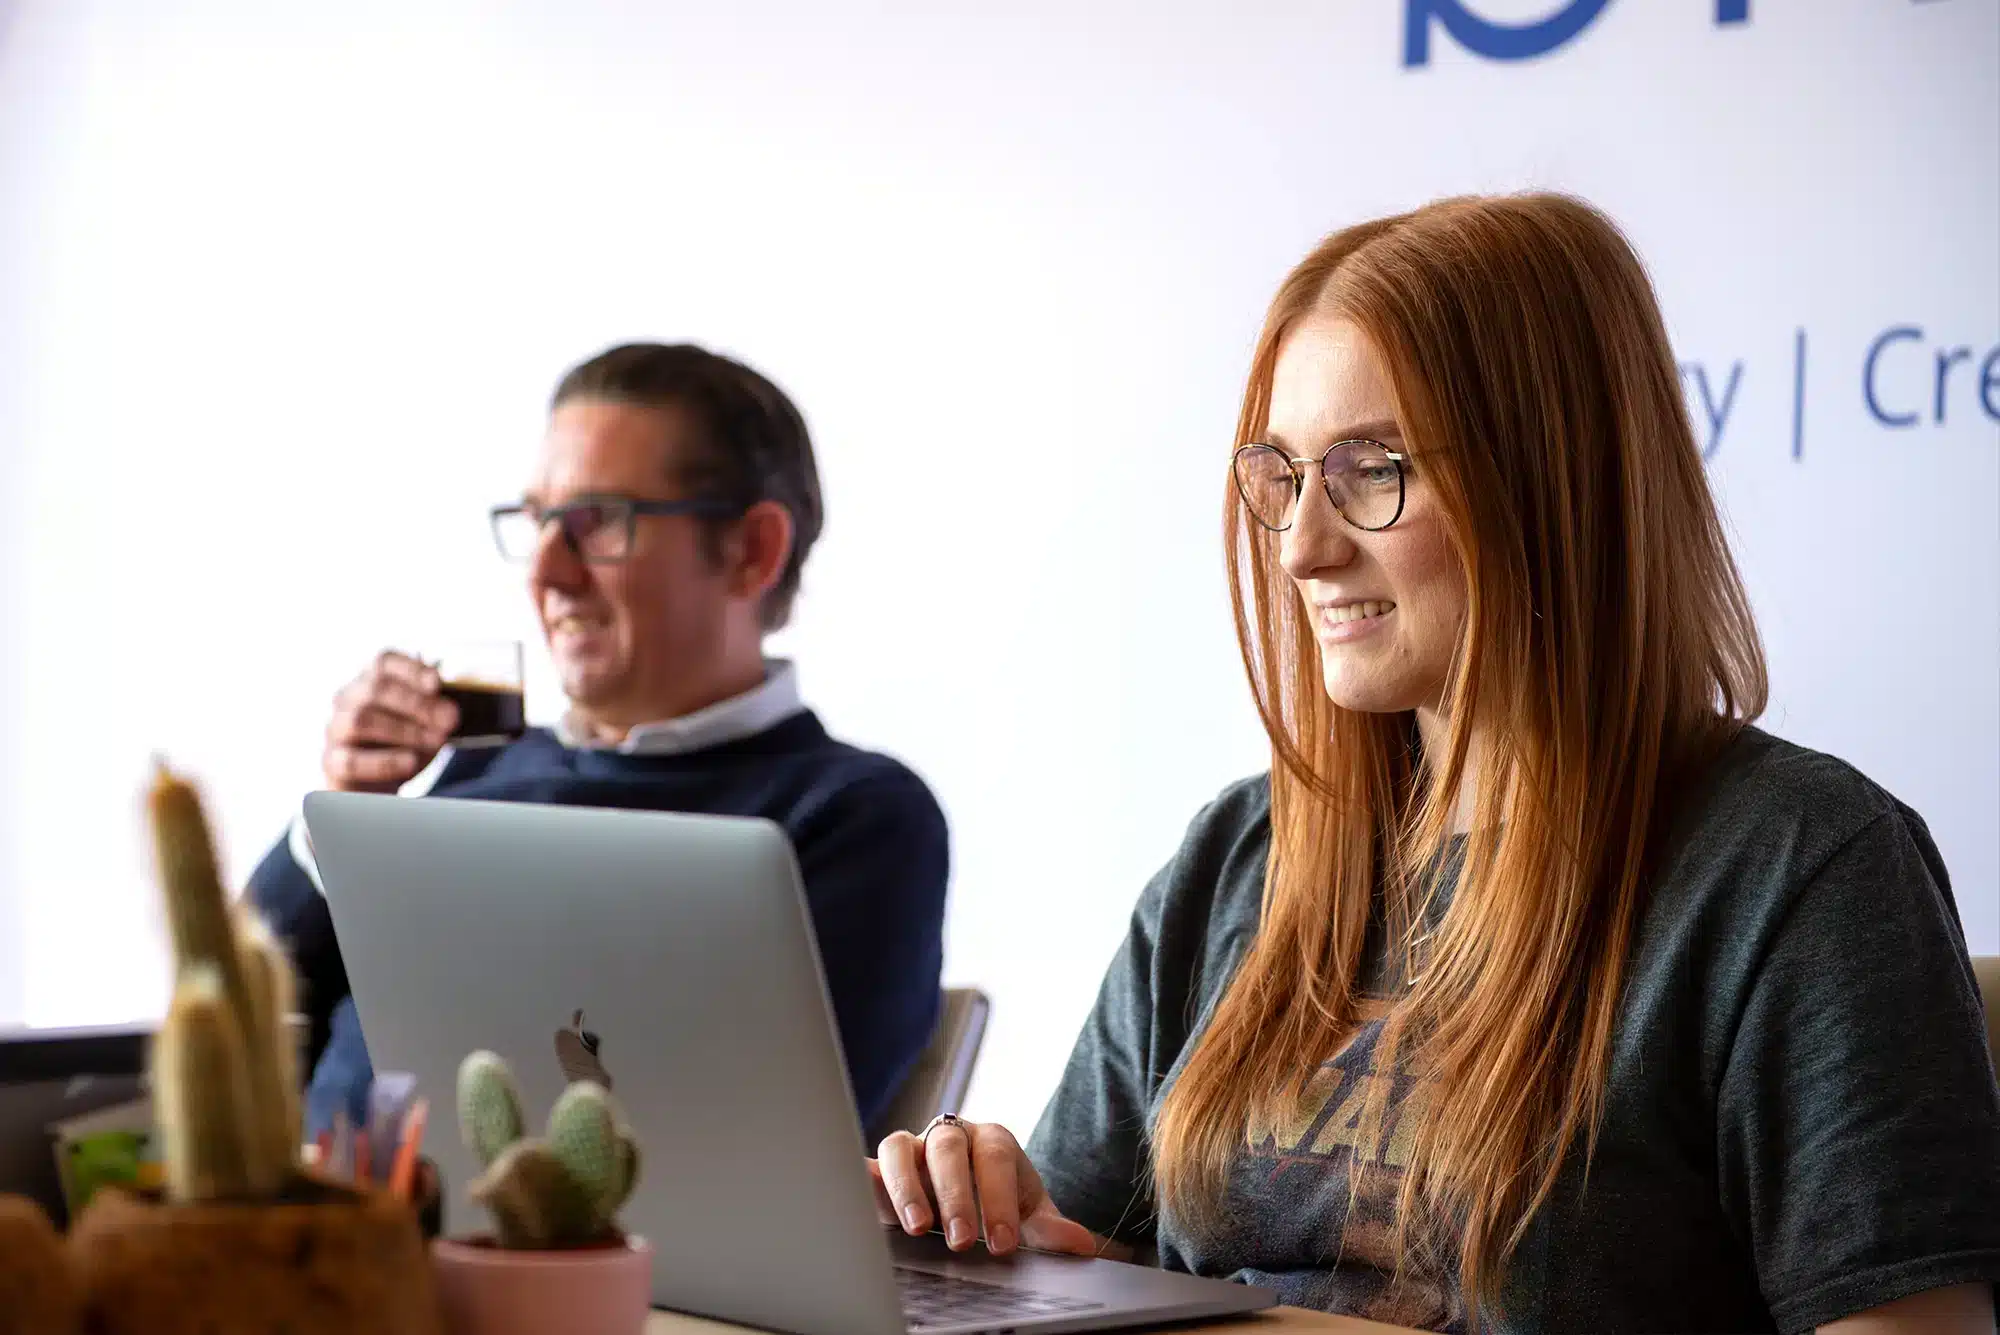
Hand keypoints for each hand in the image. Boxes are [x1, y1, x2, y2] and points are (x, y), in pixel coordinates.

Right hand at [321, 651, 456, 792]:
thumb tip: (448, 708)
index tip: (436, 683)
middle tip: (449, 719)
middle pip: (375, 688)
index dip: (410, 669)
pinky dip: (384, 762)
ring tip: (435, 741)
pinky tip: (409, 762)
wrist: (380, 785)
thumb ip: (437, 711)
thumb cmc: (404, 745)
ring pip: (360, 720)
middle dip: (416, 703)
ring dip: (404, 731)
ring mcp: (336, 729)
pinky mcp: (332, 762)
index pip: (384, 662)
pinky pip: (350, 760)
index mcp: (370, 680)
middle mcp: (348, 698)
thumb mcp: (427, 724)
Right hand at [868, 1120, 1107, 1258]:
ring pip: (900, 1147)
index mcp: (992, 1140)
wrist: (975, 1197)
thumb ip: (1050, 1230)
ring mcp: (913, 1148)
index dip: (998, 1198)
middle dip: (955, 1195)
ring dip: (906, 1185)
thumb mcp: (1030, 1217)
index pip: (996, 1157)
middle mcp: (951, 1135)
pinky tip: (861, 1198)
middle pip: (947, 1147)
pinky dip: (863, 1178)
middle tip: (962, 1241)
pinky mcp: (883, 1169)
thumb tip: (1081, 1244)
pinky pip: (868, 1165)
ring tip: (916, 1227)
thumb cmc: (1003, 1204)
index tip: (1003, 1244)